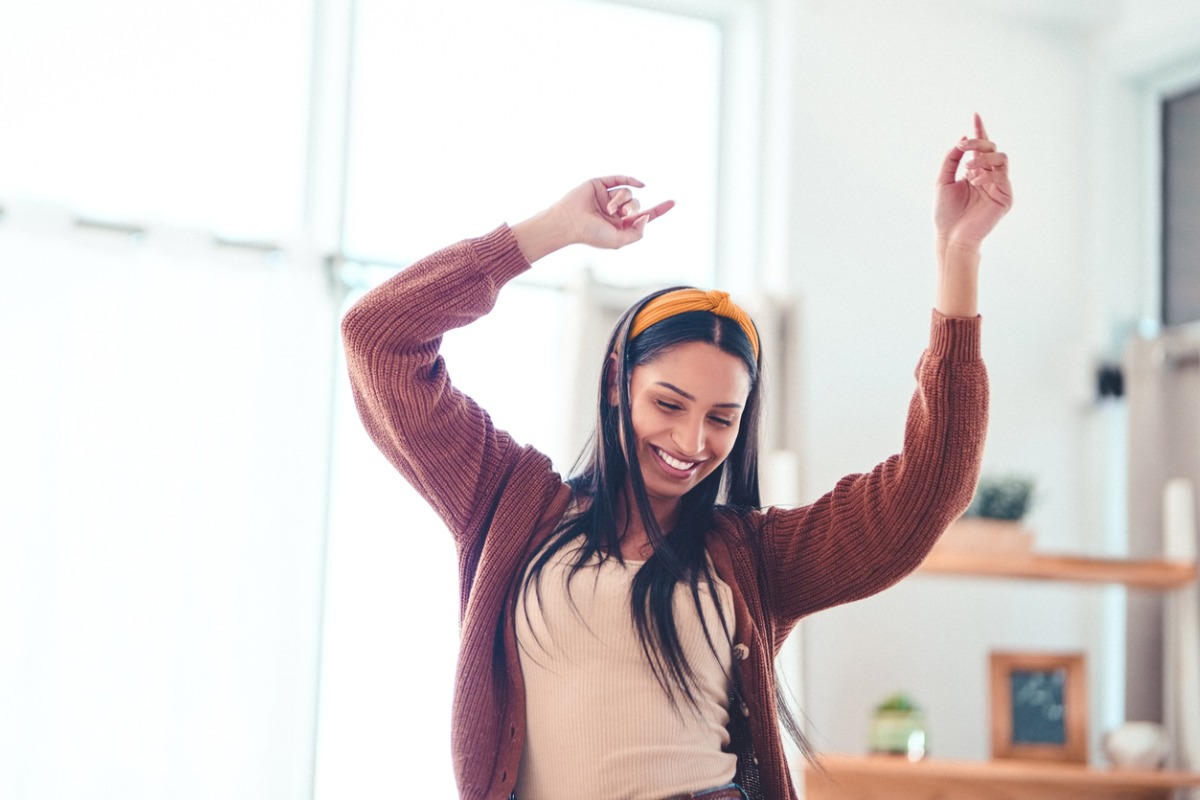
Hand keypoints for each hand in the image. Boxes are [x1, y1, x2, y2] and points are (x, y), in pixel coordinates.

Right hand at [512, 176, 674, 261]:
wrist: (570, 222)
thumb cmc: (591, 234)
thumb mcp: (619, 241)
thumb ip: (637, 233)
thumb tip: (646, 216)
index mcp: (620, 225)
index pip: (643, 216)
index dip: (659, 209)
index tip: (673, 202)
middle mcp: (615, 210)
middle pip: (636, 205)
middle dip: (632, 209)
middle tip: (622, 214)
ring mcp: (607, 196)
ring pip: (628, 193)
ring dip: (621, 201)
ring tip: (607, 209)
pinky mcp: (601, 184)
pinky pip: (621, 179)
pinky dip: (631, 180)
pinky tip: (641, 184)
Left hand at [934, 114, 1012, 249]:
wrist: (950, 236)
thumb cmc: (945, 213)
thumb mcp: (943, 181)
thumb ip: (951, 159)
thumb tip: (962, 139)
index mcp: (975, 172)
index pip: (980, 147)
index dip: (979, 130)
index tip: (975, 114)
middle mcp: (989, 176)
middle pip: (992, 148)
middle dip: (978, 144)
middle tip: (963, 147)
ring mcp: (999, 186)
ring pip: (1001, 157)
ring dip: (983, 158)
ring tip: (968, 169)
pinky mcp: (1005, 197)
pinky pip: (1002, 176)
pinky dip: (987, 175)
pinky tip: (974, 182)